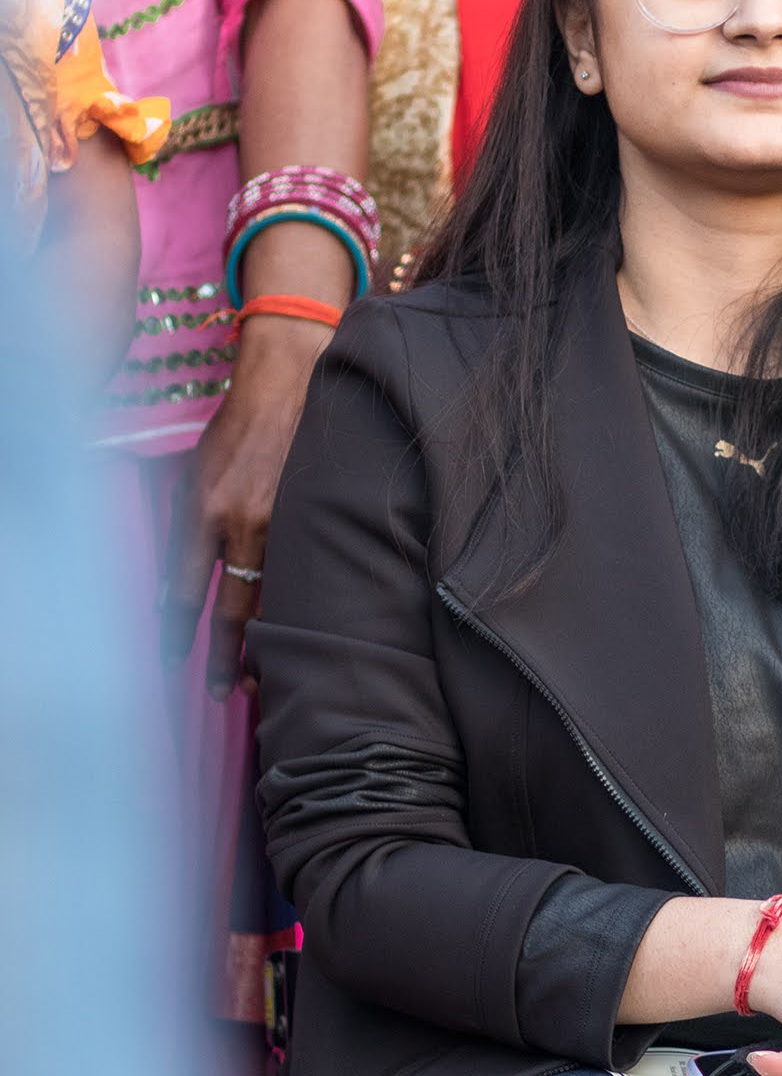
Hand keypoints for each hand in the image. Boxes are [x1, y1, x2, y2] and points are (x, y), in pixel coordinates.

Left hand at [160, 312, 333, 697]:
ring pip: (276, 601)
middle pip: (232, 611)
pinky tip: (303, 632)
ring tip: (263, 677)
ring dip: (268, 644)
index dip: (173, 634)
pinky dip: (301, 609)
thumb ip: (187, 529)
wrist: (292, 383)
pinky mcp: (319, 518)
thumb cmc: (238, 427)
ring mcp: (287, 523)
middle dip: (226, 658)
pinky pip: (308, 577)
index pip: (182, 591)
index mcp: (203, 510)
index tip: (168, 665)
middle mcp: (244, 523)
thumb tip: (181, 585)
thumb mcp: (193, 475)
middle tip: (223, 693)